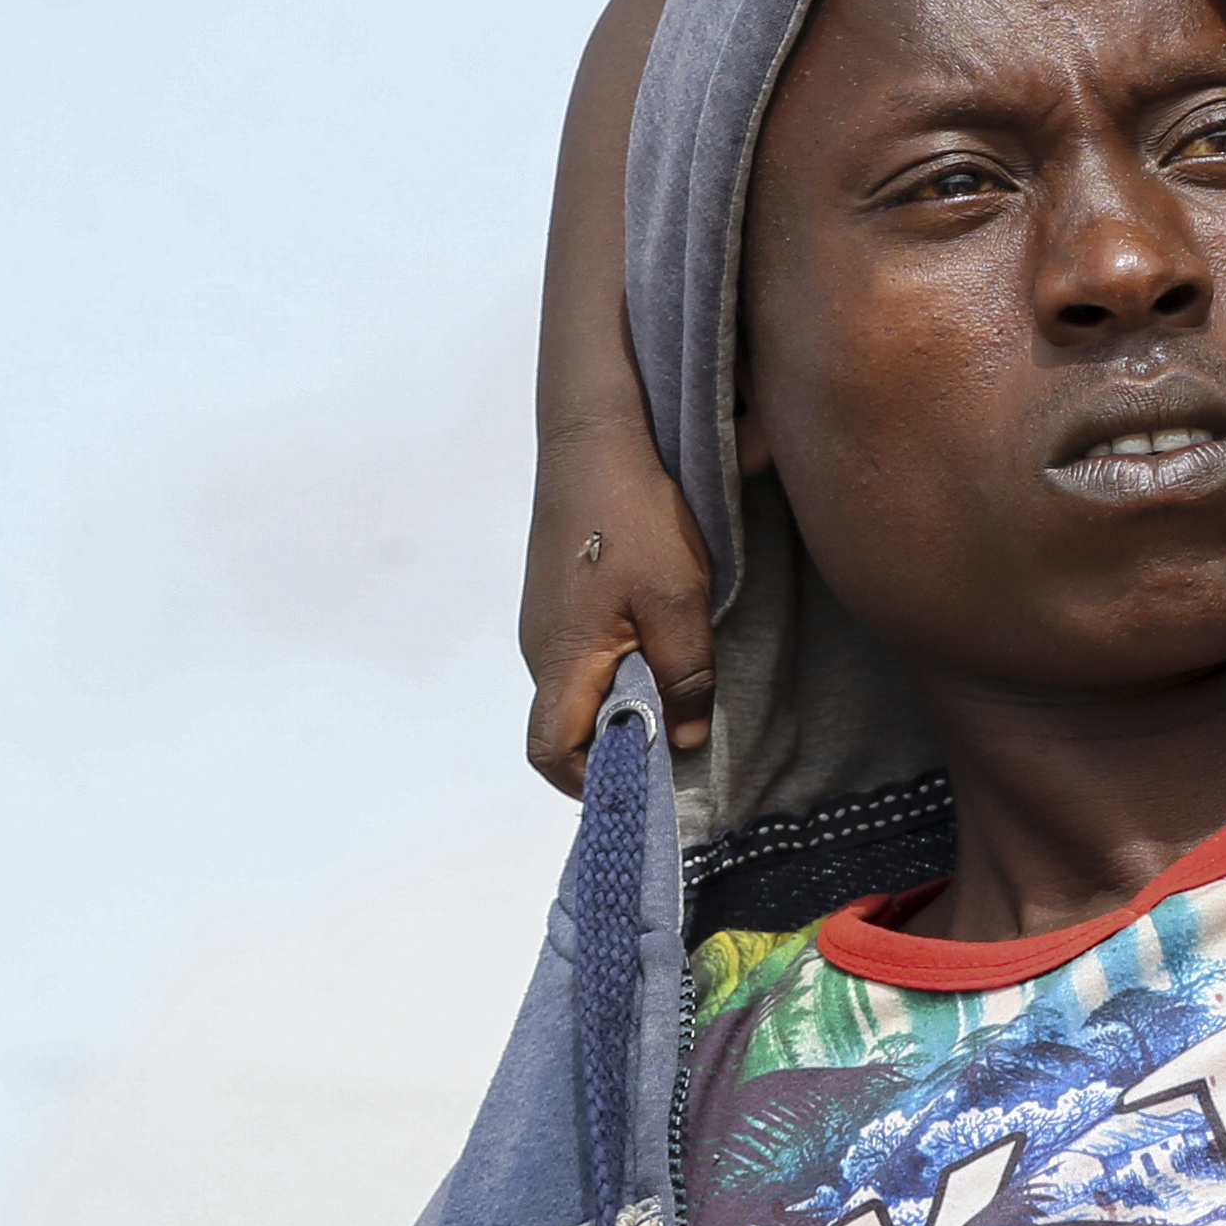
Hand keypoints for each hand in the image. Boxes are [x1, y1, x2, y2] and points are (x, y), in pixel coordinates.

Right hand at [519, 424, 715, 795]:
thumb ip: (685, 676)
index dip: (592, 783)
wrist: (595, 442)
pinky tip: (656, 644)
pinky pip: (582, 660)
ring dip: (623, 703)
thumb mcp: (679, 601)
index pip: (551, 753)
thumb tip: (684, 743)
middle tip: (675, 736)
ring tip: (674, 685)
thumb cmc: (635, 518)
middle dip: (618, 745)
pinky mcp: (557, 605)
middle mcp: (540, 652)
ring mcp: (544, 626)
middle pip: (566, 728)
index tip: (644, 783)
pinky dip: (617, 671)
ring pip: (579, 692)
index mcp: (564, 660)